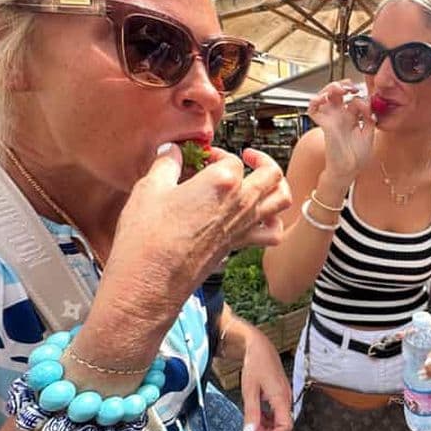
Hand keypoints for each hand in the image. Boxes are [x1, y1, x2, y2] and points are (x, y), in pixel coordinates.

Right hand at [100, 144, 290, 317]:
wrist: (151, 280)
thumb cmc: (148, 236)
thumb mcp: (150, 188)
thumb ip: (166, 163)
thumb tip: (171, 151)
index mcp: (222, 181)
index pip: (231, 158)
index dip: (217, 154)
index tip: (203, 158)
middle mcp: (241, 201)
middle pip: (270, 173)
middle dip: (261, 160)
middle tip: (246, 157)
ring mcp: (244, 225)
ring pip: (282, 199)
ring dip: (277, 185)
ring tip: (263, 180)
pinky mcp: (240, 244)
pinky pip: (273, 233)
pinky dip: (275, 223)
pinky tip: (264, 217)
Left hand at [240, 327, 292, 430]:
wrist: (259, 346)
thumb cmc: (255, 364)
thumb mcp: (249, 390)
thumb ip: (251, 414)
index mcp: (281, 397)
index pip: (286, 427)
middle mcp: (286, 398)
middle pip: (284, 426)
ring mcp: (284, 396)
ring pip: (280, 420)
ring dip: (267, 427)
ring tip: (252, 426)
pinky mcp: (280, 394)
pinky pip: (277, 412)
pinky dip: (267, 418)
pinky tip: (256, 416)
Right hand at [307, 80, 374, 182]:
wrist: (348, 170)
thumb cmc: (357, 157)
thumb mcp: (370, 134)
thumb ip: (369, 119)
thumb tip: (369, 106)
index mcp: (352, 119)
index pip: (352, 99)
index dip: (360, 95)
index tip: (367, 101)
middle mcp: (340, 117)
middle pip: (337, 93)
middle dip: (343, 86)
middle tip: (351, 87)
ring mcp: (332, 120)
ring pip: (324, 96)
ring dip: (330, 88)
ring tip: (339, 89)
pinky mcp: (325, 125)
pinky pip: (313, 109)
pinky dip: (315, 101)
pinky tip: (324, 98)